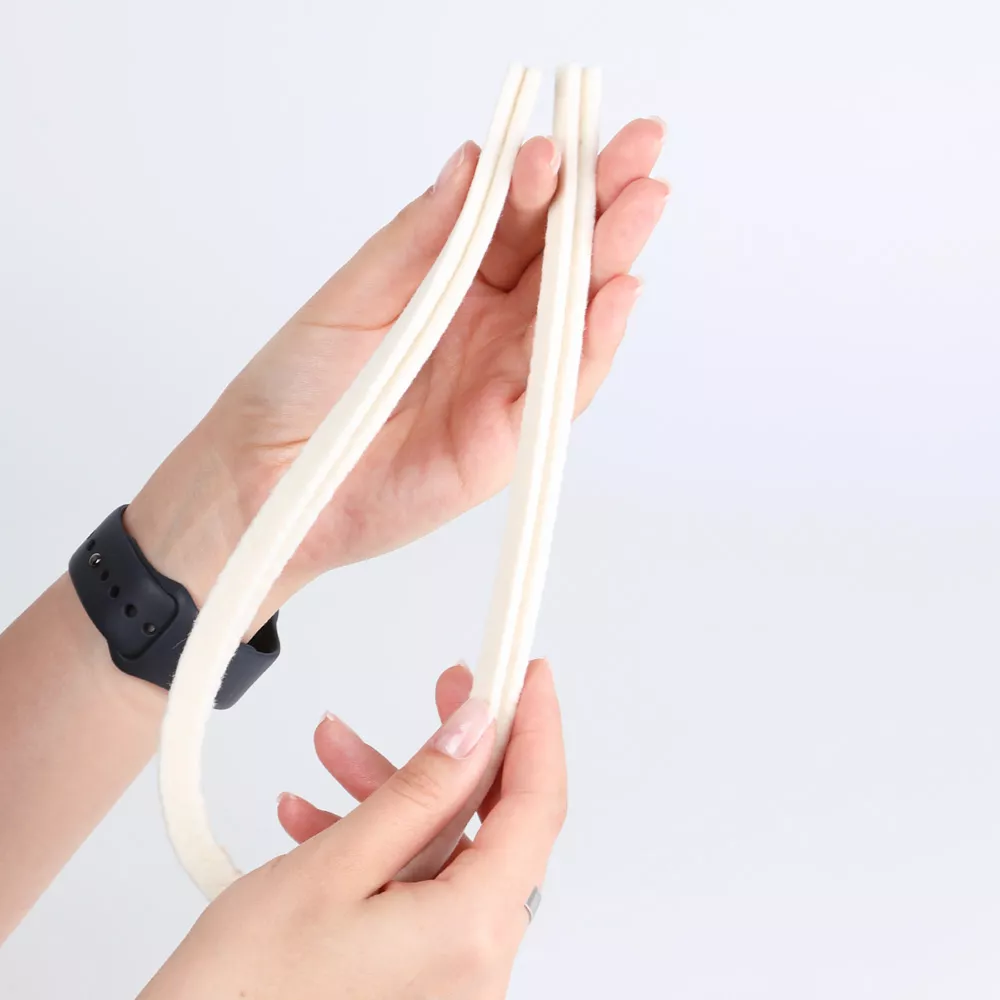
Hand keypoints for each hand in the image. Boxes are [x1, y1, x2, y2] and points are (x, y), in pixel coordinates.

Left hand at [125, 120, 667, 617]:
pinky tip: (614, 291)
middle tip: (645, 147)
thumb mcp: (357, 293)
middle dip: (604, 203)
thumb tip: (473, 161)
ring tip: (643, 200)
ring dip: (610, 258)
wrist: (269, 477)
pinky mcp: (509, 436)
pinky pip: (562, 386)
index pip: (519, 221)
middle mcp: (491, 326)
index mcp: (453, 282)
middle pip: (561, 259)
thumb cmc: (297, 383)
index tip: (562, 139)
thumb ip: (421, 237)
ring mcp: (505, 379)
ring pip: (573, 314)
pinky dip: (593, 341)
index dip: (547, 180)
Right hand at [139, 660, 565, 999]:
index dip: (535, 728)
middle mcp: (476, 964)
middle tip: (446, 690)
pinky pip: (420, 891)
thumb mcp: (334, 867)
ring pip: (446, 852)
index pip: (536, 806)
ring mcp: (449, 977)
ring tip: (332, 751)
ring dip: (396, 796)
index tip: (528, 673)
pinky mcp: (418, 979)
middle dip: (455, 752)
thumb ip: (419, 793)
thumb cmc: (244, 995)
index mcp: (471, 933)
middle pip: (492, 824)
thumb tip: (475, 732)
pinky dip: (380, 847)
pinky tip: (319, 818)